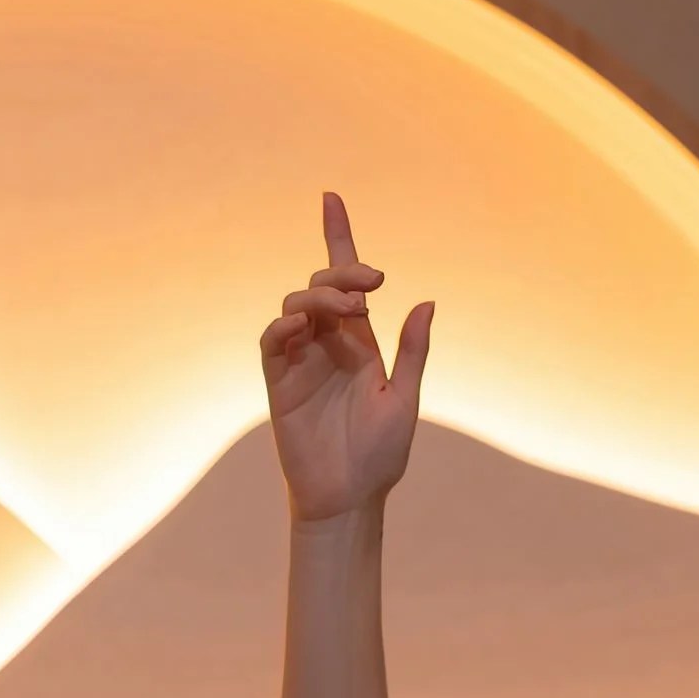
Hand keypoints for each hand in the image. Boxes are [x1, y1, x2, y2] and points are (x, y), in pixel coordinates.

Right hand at [260, 191, 433, 522]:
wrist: (348, 498)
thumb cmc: (379, 456)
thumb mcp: (405, 398)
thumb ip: (412, 351)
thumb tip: (425, 301)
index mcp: (360, 344)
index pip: (346, 282)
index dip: (338, 239)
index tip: (331, 199)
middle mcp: (328, 346)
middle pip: (322, 288)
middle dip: (342, 274)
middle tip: (370, 286)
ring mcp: (300, 362)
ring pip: (297, 307)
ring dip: (320, 299)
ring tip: (347, 312)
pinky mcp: (279, 383)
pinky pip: (272, 341)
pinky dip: (284, 326)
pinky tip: (302, 326)